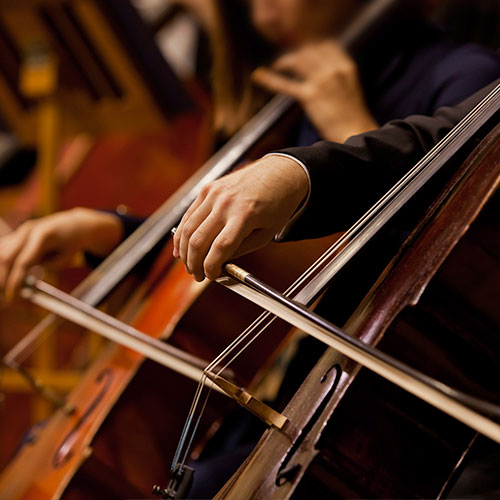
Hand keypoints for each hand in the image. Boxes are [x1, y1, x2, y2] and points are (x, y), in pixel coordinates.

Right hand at [0, 208, 122, 301]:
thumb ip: (46, 266)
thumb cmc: (72, 242)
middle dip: (3, 280)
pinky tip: (5, 276)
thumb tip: (24, 279)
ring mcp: (21, 230)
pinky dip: (2, 264)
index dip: (14, 282)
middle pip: (6, 258)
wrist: (75, 224)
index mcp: (43, 236)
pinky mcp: (18, 233)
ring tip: (6, 290)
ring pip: (2, 253)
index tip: (13, 298)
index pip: (22, 262)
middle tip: (7, 297)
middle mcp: (28, 230)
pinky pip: (3, 249)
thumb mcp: (65, 258)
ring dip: (1, 273)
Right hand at [173, 155, 308, 281]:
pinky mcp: (208, 188)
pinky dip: (182, 233)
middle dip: (194, 263)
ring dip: (184, 250)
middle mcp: (226, 202)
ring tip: (188, 265)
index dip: (211, 267)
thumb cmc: (278, 203)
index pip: (220, 248)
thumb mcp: (267, 233)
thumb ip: (241, 249)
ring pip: (188, 228)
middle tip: (196, 275)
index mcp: (245, 215)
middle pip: (198, 240)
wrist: (280, 172)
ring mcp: (214, 193)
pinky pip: (189, 214)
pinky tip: (182, 246)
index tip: (210, 276)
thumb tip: (219, 262)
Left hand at [252, 40, 377, 142]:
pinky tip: (258, 75)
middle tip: (287, 61)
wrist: (355, 133)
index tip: (304, 51)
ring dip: (285, 61)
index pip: (326, 45)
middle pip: (309, 51)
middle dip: (297, 54)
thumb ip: (337, 79)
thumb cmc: (352, 118)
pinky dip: (270, 79)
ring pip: (297, 61)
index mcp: (346, 67)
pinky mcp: (310, 96)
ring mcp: (322, 81)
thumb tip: (321, 77)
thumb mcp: (350, 91)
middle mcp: (334, 69)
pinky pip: (286, 84)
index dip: (312, 48)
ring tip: (278, 66)